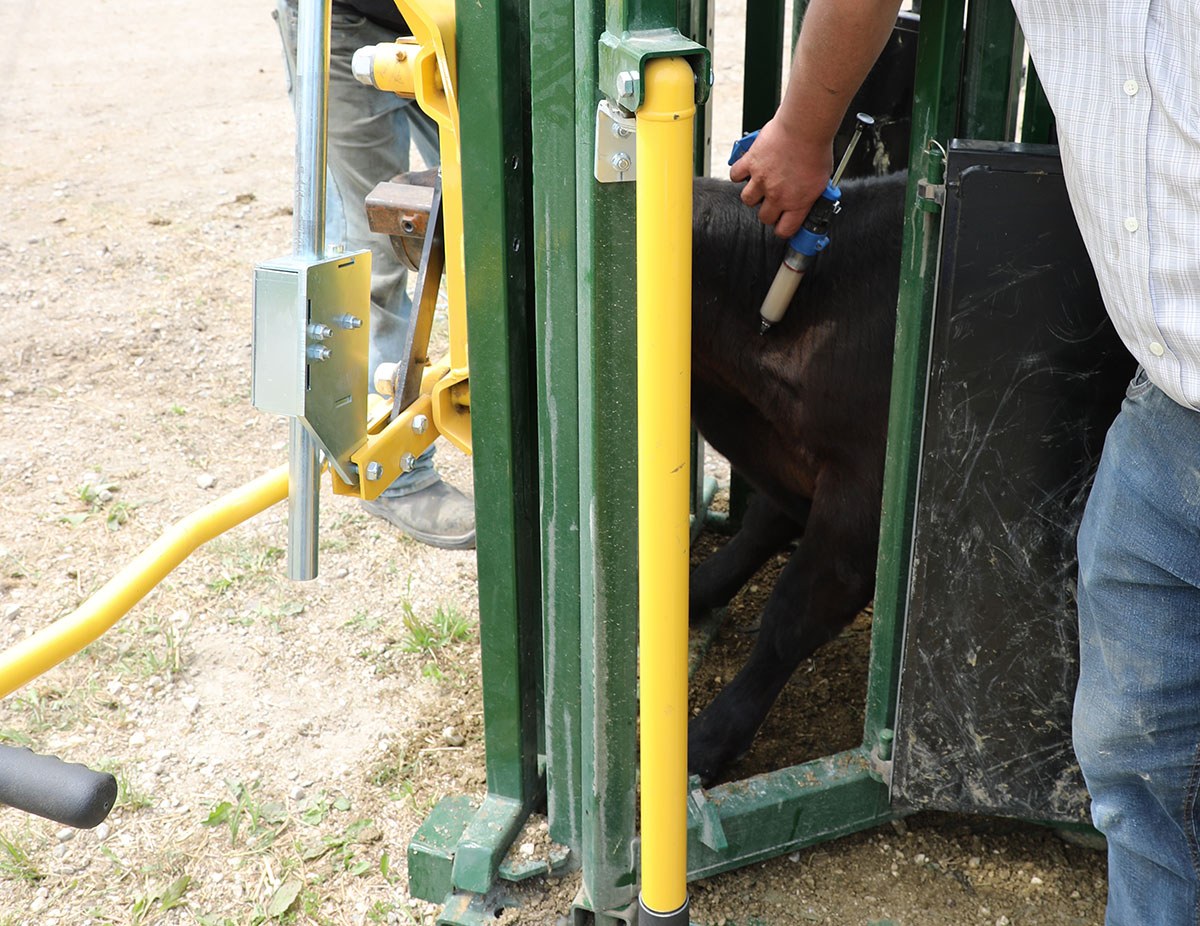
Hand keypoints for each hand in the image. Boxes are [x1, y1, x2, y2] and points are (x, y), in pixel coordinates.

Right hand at [729, 115, 833, 238]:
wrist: (805, 127)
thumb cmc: (816, 147)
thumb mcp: (823, 179)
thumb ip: (812, 193)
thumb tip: (811, 198)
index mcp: (798, 202)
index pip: (785, 230)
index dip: (783, 228)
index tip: (783, 224)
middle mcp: (777, 195)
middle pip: (764, 217)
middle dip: (768, 211)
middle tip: (772, 201)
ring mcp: (762, 180)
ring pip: (747, 200)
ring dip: (753, 194)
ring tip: (760, 184)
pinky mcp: (751, 163)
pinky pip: (736, 175)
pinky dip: (739, 173)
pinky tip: (747, 169)